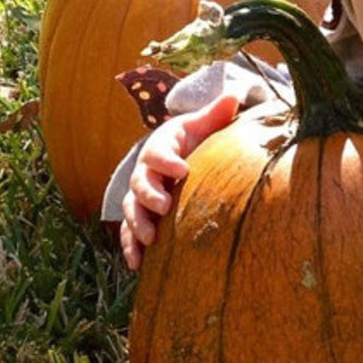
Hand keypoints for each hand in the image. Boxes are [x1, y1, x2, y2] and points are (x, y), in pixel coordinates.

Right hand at [120, 93, 238, 269]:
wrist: (177, 156)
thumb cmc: (193, 140)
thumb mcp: (201, 126)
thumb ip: (215, 115)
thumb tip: (232, 96)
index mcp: (159, 148)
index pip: (157, 153)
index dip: (167, 160)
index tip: (183, 169)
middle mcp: (144, 171)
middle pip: (140, 183)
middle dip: (150, 195)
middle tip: (164, 206)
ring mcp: (140, 196)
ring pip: (131, 210)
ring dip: (137, 224)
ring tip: (150, 238)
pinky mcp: (140, 216)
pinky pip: (129, 233)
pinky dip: (131, 248)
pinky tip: (136, 265)